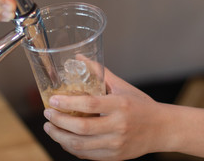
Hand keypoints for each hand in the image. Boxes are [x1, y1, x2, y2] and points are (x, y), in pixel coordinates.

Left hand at [43, 67, 166, 159]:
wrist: (163, 129)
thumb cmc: (141, 105)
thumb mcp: (122, 86)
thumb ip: (99, 73)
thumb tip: (78, 58)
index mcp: (120, 105)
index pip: (89, 104)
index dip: (67, 102)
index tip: (52, 100)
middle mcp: (119, 126)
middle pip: (81, 127)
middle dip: (58, 121)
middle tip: (47, 115)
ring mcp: (116, 144)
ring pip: (80, 145)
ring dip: (60, 137)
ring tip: (50, 128)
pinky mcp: (115, 157)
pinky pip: (87, 155)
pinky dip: (71, 148)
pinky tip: (63, 139)